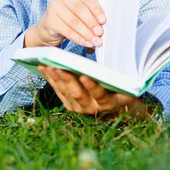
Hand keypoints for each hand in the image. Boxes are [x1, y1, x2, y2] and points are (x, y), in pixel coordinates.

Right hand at [26, 0, 105, 47]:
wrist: (50, 26)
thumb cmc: (70, 15)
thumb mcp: (81, 8)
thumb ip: (92, 11)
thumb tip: (103, 22)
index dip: (96, 9)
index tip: (103, 20)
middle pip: (79, 9)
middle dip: (91, 22)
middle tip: (100, 32)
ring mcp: (53, 6)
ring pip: (73, 21)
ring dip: (86, 33)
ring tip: (96, 41)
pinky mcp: (49, 20)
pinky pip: (67, 30)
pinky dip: (78, 38)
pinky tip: (86, 42)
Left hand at [38, 65, 154, 117]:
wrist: (114, 108)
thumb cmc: (121, 92)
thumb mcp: (125, 87)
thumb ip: (120, 79)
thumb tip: (119, 61)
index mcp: (107, 103)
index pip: (99, 95)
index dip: (92, 86)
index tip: (85, 76)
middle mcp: (91, 108)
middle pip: (77, 94)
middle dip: (67, 80)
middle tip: (59, 68)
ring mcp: (78, 107)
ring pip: (65, 92)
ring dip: (56, 78)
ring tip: (48, 65)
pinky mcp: (69, 104)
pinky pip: (58, 91)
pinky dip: (51, 79)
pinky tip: (44, 68)